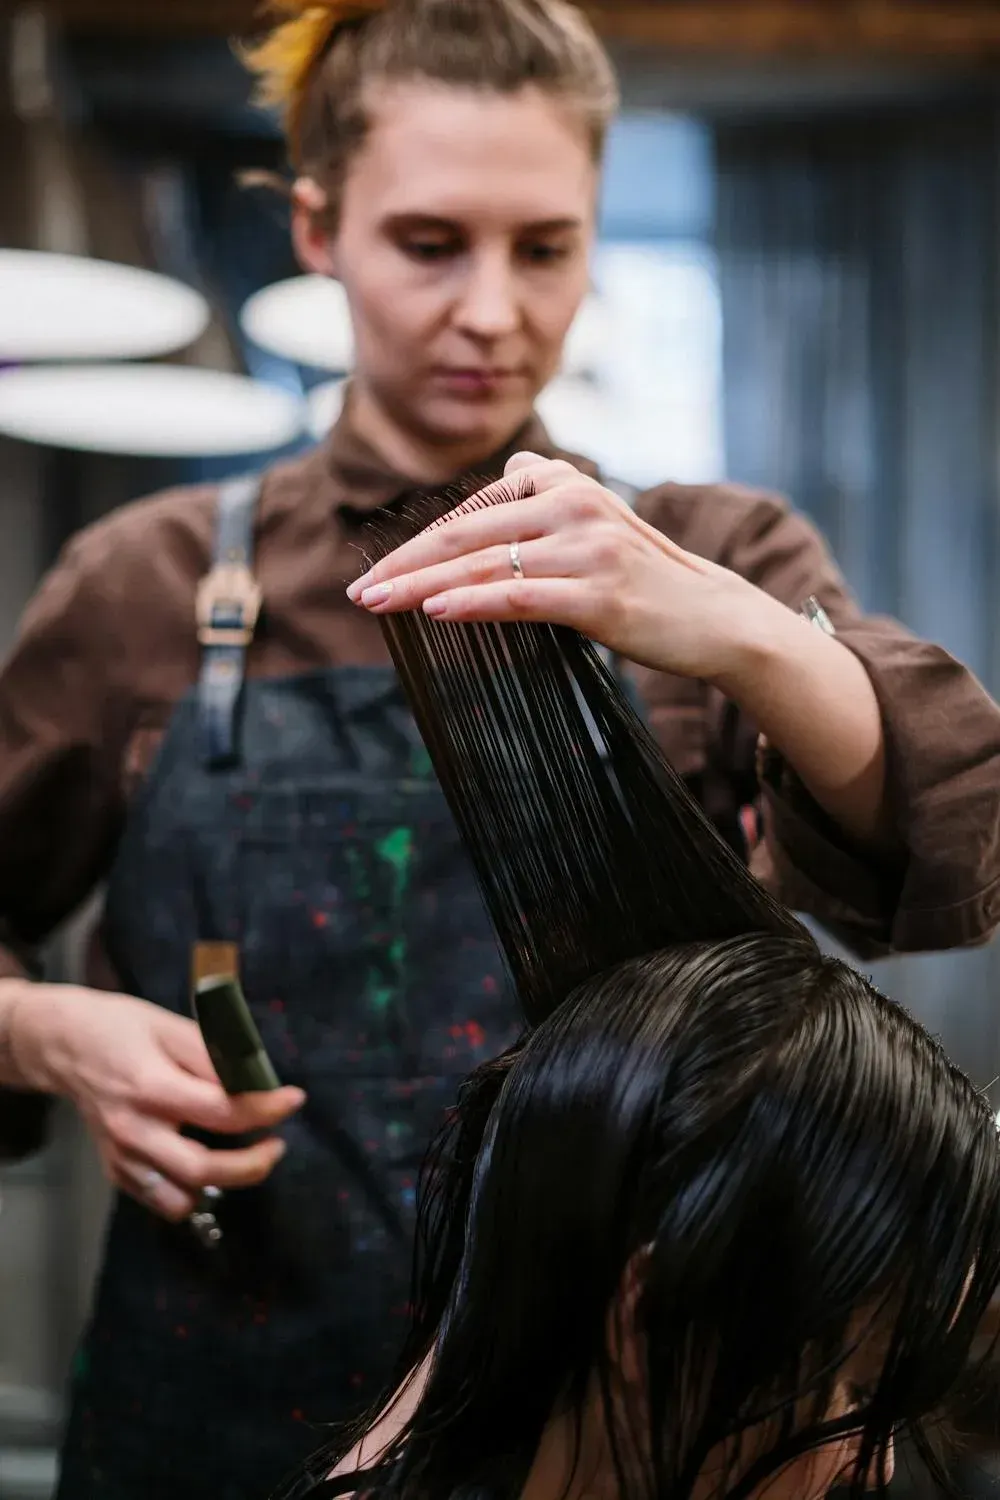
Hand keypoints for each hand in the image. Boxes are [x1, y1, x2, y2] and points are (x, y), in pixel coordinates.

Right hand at [7, 982, 305, 1221]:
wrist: (61, 1045)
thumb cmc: (120, 1027)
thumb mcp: (169, 1025)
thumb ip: (212, 1056)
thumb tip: (254, 1080)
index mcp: (151, 1087)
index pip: (222, 1111)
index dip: (266, 1109)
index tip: (294, 1099)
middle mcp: (135, 1130)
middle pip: (204, 1169)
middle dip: (252, 1165)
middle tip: (276, 1145)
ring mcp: (122, 1157)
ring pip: (181, 1198)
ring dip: (219, 1185)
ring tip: (240, 1156)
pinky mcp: (115, 1171)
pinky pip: (160, 1200)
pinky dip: (188, 1191)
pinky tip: (202, 1162)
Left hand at [347, 453, 783, 683]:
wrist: (714, 618)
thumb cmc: (645, 579)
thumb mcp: (595, 524)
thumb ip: (548, 499)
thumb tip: (512, 470)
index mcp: (564, 483)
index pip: (472, 513)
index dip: (419, 544)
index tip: (377, 573)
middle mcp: (573, 504)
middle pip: (467, 534)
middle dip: (405, 565)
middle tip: (360, 592)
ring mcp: (587, 548)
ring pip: (485, 564)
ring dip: (422, 586)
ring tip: (377, 604)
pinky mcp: (599, 594)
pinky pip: (521, 594)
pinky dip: (473, 601)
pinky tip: (435, 610)